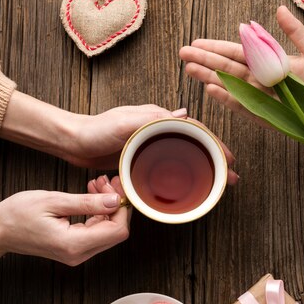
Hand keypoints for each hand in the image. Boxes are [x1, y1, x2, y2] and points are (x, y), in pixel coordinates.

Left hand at [0, 93, 238, 182]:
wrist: (73, 141)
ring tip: (216, 185)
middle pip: (194, 145)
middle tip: (230, 178)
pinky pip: (167, 168)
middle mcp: (158, 131)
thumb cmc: (96, 128)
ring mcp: (150, 146)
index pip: (195, 130)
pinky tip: (188, 188)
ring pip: (183, 158)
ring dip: (201, 170)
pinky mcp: (141, 159)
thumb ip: (152, 118)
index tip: (229, 158)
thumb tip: (184, 115)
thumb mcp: (125, 121)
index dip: (214, 144)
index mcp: (159, 119)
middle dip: (214, 160)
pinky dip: (182, 176)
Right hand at [0, 176, 129, 265]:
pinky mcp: (74, 249)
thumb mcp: (54, 201)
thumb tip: (115, 200)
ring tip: (96, 184)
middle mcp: (79, 254)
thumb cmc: (17, 214)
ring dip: (107, 206)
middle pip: (116, 231)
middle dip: (116, 204)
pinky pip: (95, 231)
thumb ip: (88, 202)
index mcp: (74, 244)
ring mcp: (77, 253)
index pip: (117, 230)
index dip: (121, 207)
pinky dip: (97, 212)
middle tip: (106, 181)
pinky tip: (90, 195)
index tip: (113, 187)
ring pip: (107, 231)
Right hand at [179, 5, 303, 119]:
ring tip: (190, 69)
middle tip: (183, 54)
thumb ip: (294, 31)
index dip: (215, 47)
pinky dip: (227, 98)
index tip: (196, 43)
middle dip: (204, 60)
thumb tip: (279, 9)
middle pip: (226, 68)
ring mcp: (259, 97)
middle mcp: (258, 79)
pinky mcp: (264, 114)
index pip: (235, 53)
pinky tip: (211, 89)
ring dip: (209, 77)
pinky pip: (242, 105)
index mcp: (266, 63)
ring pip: (229, 85)